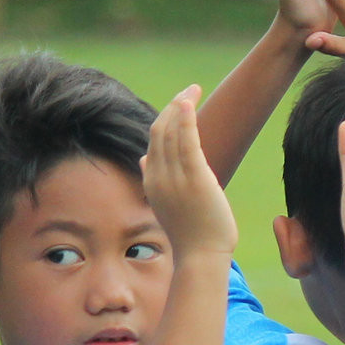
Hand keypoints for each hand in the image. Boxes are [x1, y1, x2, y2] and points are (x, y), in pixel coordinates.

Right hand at [141, 85, 237, 259]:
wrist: (201, 255)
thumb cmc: (190, 233)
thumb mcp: (166, 203)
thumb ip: (155, 179)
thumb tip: (143, 159)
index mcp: (151, 180)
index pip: (154, 140)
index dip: (166, 117)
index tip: (180, 102)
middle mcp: (159, 176)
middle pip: (160, 131)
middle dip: (174, 106)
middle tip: (190, 89)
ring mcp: (175, 177)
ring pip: (172, 133)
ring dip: (181, 106)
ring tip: (192, 89)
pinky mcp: (195, 179)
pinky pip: (187, 142)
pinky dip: (186, 120)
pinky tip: (189, 103)